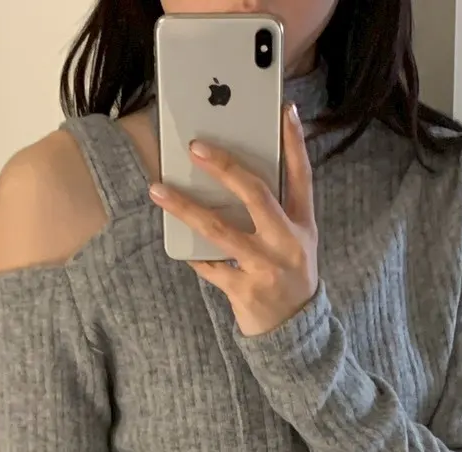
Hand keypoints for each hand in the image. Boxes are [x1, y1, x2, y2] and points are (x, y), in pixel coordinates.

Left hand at [150, 103, 318, 337]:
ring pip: (220, 230)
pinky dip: (191, 252)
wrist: (293, 332)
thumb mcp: (296, 243)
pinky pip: (209, 265)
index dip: (295, 143)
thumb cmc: (289, 278)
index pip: (302, 177)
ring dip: (185, 207)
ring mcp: (266, 268)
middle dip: (225, 167)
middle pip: (256, 194)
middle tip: (195, 146)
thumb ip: (277, 211)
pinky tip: (175, 238)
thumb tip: (233, 175)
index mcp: (303, 226)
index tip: (284, 110)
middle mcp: (287, 243)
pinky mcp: (244, 291)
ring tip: (158, 190)